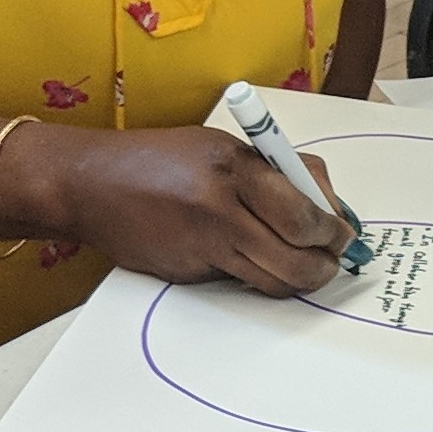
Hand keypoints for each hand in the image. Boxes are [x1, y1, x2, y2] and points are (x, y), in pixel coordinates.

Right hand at [26, 126, 356, 297]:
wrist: (88, 184)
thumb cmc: (160, 159)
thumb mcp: (224, 148)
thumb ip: (279, 173)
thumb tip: (329, 205)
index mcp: (237, 168)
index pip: (307, 212)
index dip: (335, 229)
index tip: (344, 233)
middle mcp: (222, 209)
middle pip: (300, 258)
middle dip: (326, 263)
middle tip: (332, 257)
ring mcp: (205, 246)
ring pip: (276, 281)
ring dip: (300, 278)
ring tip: (304, 264)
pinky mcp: (189, 273)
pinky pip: (241, 283)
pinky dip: (258, 277)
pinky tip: (254, 260)